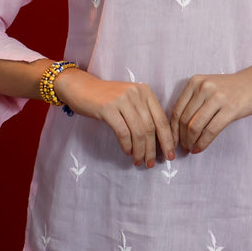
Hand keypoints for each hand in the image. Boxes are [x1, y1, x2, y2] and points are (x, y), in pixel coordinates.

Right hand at [55, 69, 174, 167]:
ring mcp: (122, 99)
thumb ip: (143, 115)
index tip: (170, 155)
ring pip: (138, 132)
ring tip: (139, 161)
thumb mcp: (130, 100)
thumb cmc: (107, 98)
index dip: (168, 139)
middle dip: (153, 149)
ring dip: (140, 150)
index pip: (162, 119)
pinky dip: (127, 145)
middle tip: (151, 164)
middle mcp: (136, 93)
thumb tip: (158, 142)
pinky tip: (127, 152)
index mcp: (146, 92)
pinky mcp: (108, 108)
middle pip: (151, 128)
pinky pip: (123, 132)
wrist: (81, 87)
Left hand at [170, 63, 251, 153]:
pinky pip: (211, 130)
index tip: (172, 141)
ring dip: (191, 142)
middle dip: (181, 138)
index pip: (177, 110)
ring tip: (191, 149)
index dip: (172, 129)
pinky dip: (203, 143)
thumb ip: (194, 102)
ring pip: (195, 126)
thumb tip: (178, 128)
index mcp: (195, 82)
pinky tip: (200, 148)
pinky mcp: (230, 108)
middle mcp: (204, 87)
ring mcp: (217, 97)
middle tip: (183, 148)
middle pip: (185, 119)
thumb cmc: (232, 88)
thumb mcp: (209, 88)